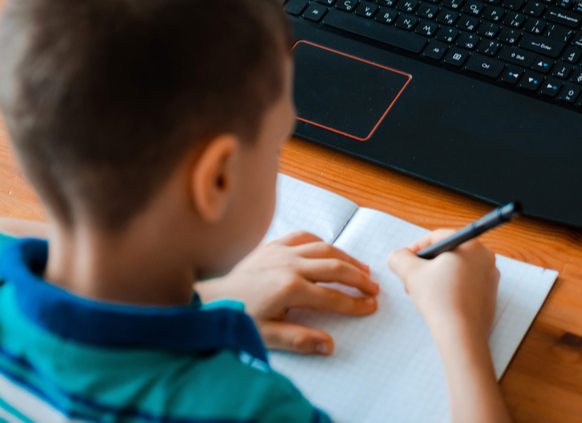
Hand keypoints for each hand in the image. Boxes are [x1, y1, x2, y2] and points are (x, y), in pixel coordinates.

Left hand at [195, 231, 377, 354]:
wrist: (207, 297)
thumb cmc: (235, 316)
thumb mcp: (265, 335)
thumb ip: (298, 340)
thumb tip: (328, 345)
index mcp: (289, 288)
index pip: (332, 297)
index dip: (355, 303)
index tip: (370, 306)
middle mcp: (289, 264)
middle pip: (335, 267)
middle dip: (358, 278)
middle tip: (374, 288)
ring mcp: (281, 251)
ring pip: (324, 248)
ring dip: (347, 258)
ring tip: (362, 269)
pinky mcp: (271, 244)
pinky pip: (303, 236)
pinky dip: (322, 242)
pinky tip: (331, 250)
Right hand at [387, 230, 498, 343]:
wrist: (462, 335)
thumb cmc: (439, 300)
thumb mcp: (411, 274)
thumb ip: (400, 258)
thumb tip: (397, 256)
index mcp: (470, 244)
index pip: (438, 236)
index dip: (417, 247)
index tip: (406, 260)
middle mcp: (485, 256)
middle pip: (449, 252)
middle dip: (427, 264)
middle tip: (412, 278)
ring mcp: (491, 276)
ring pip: (458, 269)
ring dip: (438, 276)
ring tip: (423, 292)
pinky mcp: (491, 294)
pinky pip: (467, 283)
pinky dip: (452, 287)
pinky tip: (440, 302)